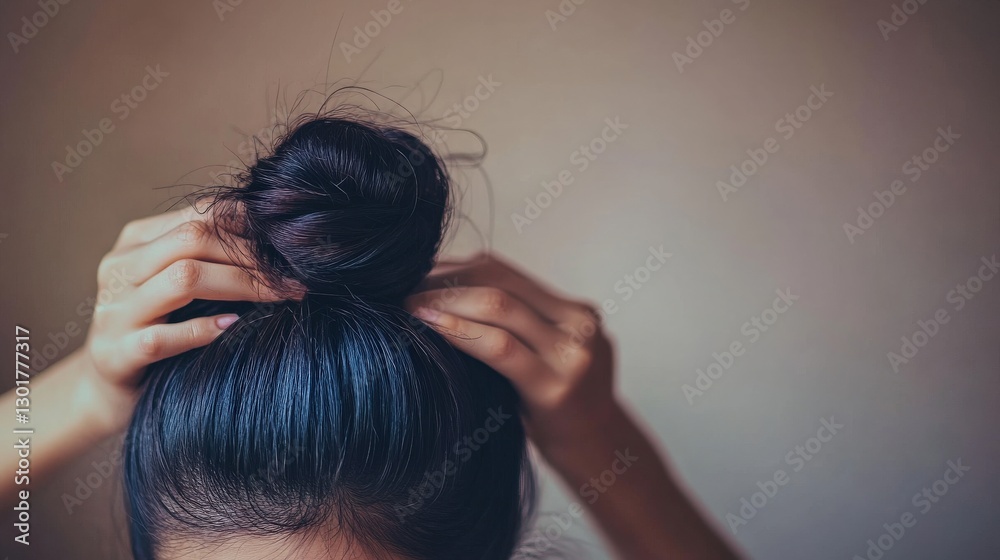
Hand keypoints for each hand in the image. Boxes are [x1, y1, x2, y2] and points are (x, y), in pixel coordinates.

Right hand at [78, 203, 293, 431]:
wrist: (106, 390)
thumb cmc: (159, 329)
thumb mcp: (178, 285)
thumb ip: (210, 259)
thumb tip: (278, 241)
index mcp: (135, 243)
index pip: (198, 215)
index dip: (249, 224)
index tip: (289, 241)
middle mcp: (120, 270)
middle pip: (192, 239)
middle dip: (251, 254)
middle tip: (294, 274)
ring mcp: (114, 312)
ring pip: (183, 278)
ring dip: (242, 285)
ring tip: (280, 296)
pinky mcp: (116, 354)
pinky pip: (163, 337)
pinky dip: (204, 330)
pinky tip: (234, 327)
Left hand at [405, 253, 617, 456]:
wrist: (595, 456)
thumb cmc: (555, 410)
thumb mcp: (545, 357)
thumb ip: (516, 326)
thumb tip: (443, 295)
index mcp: (576, 311)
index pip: (503, 271)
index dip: (455, 268)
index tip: (416, 276)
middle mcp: (579, 324)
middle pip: (499, 282)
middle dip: (446, 281)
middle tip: (404, 287)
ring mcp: (572, 354)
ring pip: (499, 305)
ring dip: (446, 301)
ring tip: (409, 305)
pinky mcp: (556, 385)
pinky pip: (500, 346)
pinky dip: (460, 330)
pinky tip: (430, 327)